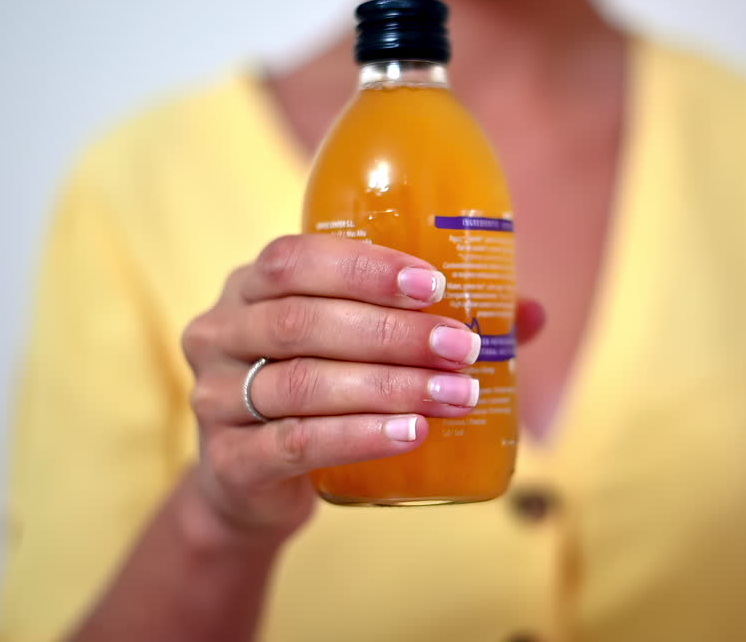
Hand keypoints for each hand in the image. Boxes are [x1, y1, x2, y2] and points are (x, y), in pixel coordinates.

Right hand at [180, 234, 543, 547]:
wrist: (248, 485)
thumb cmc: (316, 393)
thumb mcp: (354, 347)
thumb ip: (429, 322)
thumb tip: (529, 313)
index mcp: (249, 286)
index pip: (294, 260)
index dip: (363, 268)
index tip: (434, 285)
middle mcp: (220, 332)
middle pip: (304, 322)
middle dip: (393, 333)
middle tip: (462, 348)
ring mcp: (216, 398)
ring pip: (307, 384)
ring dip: (390, 388)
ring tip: (455, 395)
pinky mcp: (229, 460)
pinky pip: (297, 442)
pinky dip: (360, 436)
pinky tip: (411, 434)